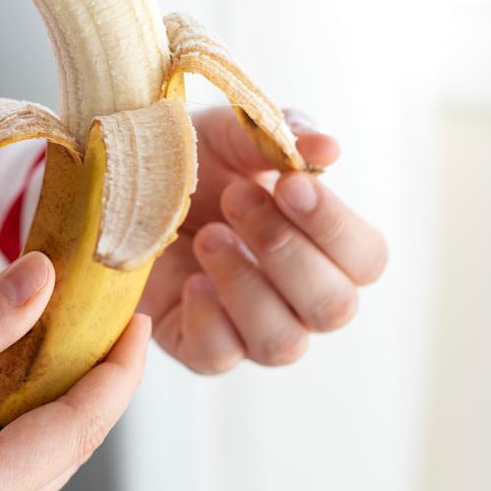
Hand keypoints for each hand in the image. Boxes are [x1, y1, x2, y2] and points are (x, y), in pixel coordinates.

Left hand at [138, 107, 386, 372]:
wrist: (124, 184)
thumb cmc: (195, 160)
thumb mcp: (233, 134)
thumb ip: (282, 135)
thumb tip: (328, 147)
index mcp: (326, 249)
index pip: (366, 259)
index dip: (335, 226)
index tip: (289, 184)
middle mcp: (301, 300)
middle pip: (334, 308)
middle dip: (284, 249)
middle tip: (236, 198)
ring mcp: (252, 331)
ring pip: (283, 343)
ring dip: (245, 283)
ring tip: (207, 235)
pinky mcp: (200, 348)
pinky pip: (220, 357)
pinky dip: (207, 317)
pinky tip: (190, 279)